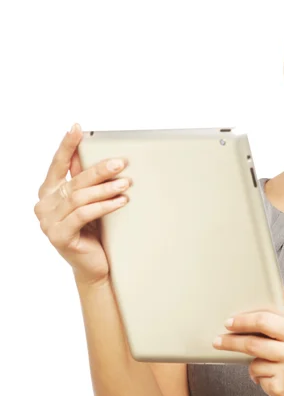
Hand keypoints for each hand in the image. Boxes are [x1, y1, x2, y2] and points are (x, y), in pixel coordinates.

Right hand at [34, 123, 131, 285]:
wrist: (95, 266)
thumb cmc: (95, 232)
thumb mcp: (89, 202)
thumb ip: (86, 181)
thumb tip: (98, 152)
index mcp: (48, 192)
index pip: (58, 164)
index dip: (67, 146)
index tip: (77, 128)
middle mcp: (44, 205)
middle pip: (74, 181)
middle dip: (99, 170)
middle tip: (121, 163)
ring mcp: (48, 222)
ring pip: (79, 197)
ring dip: (105, 188)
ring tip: (126, 184)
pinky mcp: (59, 236)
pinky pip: (83, 215)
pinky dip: (104, 206)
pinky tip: (121, 202)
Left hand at [213, 284, 283, 395]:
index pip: (266, 321)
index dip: (244, 321)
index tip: (230, 322)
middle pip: (253, 344)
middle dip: (232, 341)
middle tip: (218, 340)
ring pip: (254, 364)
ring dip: (254, 363)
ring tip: (269, 364)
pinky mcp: (281, 391)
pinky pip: (259, 380)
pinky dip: (262, 378)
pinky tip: (276, 378)